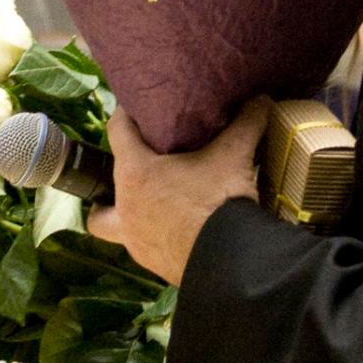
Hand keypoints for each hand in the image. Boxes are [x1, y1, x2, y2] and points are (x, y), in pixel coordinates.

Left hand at [87, 100, 268, 282]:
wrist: (232, 263)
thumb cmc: (220, 202)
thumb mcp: (234, 156)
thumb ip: (246, 123)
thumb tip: (260, 99)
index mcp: (135, 173)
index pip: (116, 132)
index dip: (124, 117)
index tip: (134, 111)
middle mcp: (126, 207)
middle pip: (101, 192)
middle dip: (113, 182)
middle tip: (140, 173)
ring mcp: (135, 240)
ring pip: (113, 226)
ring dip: (127, 215)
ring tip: (153, 206)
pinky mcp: (152, 263)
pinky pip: (142, 247)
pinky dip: (152, 236)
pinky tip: (175, 230)